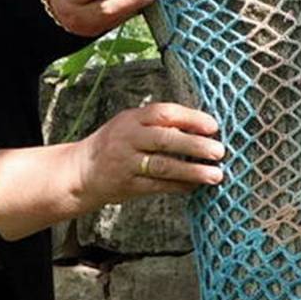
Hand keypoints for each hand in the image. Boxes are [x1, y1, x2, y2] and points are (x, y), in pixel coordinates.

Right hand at [68, 102, 224, 213]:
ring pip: (164, 166)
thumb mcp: (131, 124)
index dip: (191, 118)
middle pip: (165, 139)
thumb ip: (159, 124)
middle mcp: (128, 137)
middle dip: (195, 146)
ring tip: (215, 175)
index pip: (164, 113)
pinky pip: (158, 186)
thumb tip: (201, 128)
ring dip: (192, 171)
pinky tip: (194, 186)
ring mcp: (126, 162)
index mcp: (132, 118)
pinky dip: (179, 186)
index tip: (213, 126)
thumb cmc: (115, 144)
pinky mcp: (127, 184)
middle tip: (219, 151)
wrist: (80, 171)